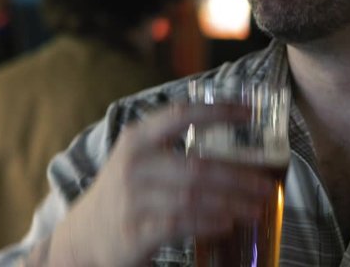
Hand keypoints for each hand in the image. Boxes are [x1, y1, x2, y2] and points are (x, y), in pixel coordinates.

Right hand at [53, 104, 276, 266]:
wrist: (82, 237)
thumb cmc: (121, 195)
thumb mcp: (137, 162)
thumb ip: (172, 151)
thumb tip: (233, 154)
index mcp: (136, 139)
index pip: (181, 115)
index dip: (218, 112)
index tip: (251, 113)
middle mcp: (134, 165)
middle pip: (198, 166)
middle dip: (239, 176)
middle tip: (266, 184)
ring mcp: (133, 199)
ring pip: (194, 197)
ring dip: (232, 203)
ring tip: (256, 206)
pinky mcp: (136, 231)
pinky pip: (182, 224)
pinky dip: (210, 223)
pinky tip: (228, 223)